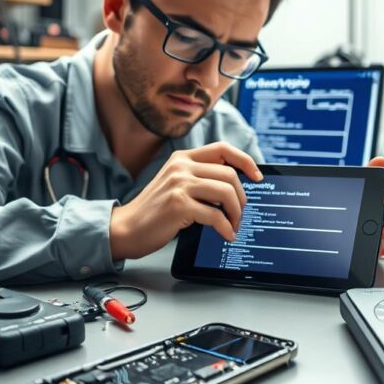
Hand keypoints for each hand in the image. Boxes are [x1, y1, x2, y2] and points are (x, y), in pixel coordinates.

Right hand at [109, 142, 261, 259]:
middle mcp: (181, 166)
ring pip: (226, 192)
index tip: (257, 177)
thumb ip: (199, 178)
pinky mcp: (178, 205)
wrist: (127, 228)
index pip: (223, 149)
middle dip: (242, 197)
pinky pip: (215, 215)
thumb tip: (234, 186)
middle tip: (240, 213)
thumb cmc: (155, 211)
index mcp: (183, 158)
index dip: (245, 161)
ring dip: (236, 213)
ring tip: (234, 225)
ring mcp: (179, 184)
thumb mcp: (176, 184)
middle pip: (229, 174)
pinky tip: (226, 235)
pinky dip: (226, 228)